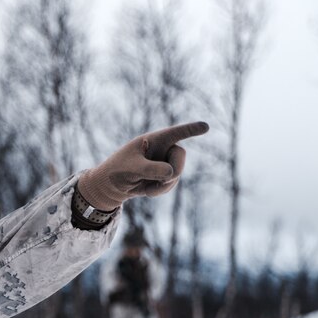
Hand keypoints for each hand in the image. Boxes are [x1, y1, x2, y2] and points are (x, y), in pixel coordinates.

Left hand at [78, 121, 208, 210]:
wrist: (112, 186)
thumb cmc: (117, 171)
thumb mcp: (131, 169)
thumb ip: (150, 169)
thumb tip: (171, 173)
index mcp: (152, 140)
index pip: (174, 133)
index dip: (190, 129)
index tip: (205, 126)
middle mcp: (162, 149)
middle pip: (180, 156)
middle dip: (174, 170)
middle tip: (162, 181)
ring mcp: (165, 162)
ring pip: (177, 173)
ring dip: (163, 185)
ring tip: (145, 188)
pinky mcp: (165, 175)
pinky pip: (172, 184)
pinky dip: (161, 190)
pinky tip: (147, 190)